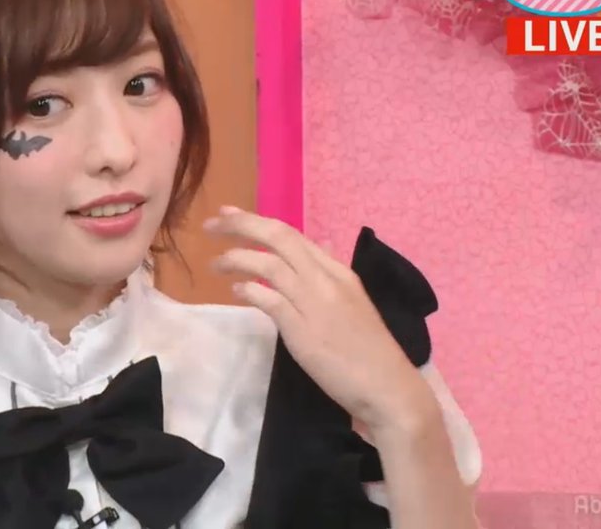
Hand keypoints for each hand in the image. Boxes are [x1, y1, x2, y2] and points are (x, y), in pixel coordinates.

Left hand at [205, 206, 435, 431]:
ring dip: (236, 259)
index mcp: (338, 271)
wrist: (389, 388)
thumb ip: (331, 272)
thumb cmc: (368, 349)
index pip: (292, 234)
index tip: (228, 213)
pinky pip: (270, 300)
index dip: (256, 221)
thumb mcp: (353, 299)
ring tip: (215, 264)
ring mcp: (315, 304)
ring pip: (270, 264)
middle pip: (278, 238)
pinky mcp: (304, 331)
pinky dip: (249, 290)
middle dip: (241, 226)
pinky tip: (235, 290)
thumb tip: (321, 244)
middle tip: (211, 225)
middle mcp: (326, 280)